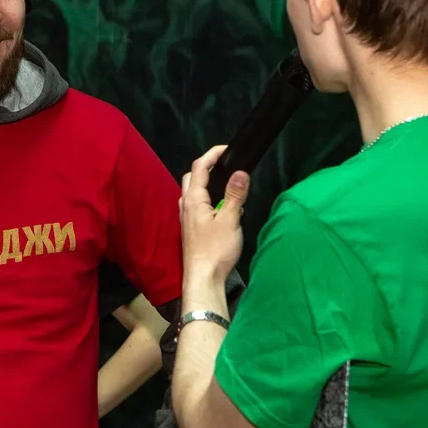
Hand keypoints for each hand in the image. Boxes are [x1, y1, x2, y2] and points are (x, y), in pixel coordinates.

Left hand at [180, 145, 249, 286]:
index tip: (227, 149)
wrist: (203, 279)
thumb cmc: (216, 250)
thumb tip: (241, 172)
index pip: (199, 168)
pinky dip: (208, 200)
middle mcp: (186, 206)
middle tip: (225, 165)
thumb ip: (235, 195)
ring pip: (193, 193)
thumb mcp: (230, 220)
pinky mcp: (191, 230)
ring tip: (227, 186)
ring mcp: (186, 219)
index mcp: (193, 200)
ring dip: (206, 184)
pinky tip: (222, 210)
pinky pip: (197, 206)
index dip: (212, 154)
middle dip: (206, 167)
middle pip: (192, 178)